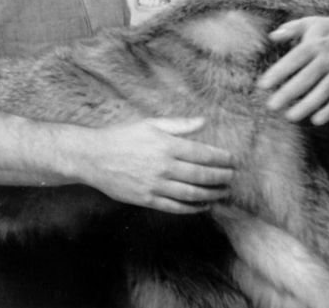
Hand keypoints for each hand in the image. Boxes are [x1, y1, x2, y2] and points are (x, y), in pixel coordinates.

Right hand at [81, 117, 235, 213]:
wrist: (94, 157)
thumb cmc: (123, 136)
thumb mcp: (151, 124)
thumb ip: (179, 125)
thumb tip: (204, 121)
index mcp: (167, 145)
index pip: (203, 154)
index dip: (222, 158)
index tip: (233, 160)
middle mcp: (164, 167)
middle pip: (202, 175)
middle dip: (222, 177)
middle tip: (233, 177)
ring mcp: (156, 185)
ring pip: (192, 193)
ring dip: (212, 194)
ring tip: (224, 192)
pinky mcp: (148, 200)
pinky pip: (176, 207)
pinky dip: (194, 208)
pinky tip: (204, 205)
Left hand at [257, 8, 328, 124]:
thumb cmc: (326, 28)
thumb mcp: (308, 23)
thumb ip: (289, 29)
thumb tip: (272, 36)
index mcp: (314, 44)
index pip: (294, 60)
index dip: (279, 72)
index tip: (263, 85)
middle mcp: (327, 59)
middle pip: (307, 79)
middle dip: (289, 93)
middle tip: (271, 106)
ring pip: (323, 92)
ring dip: (307, 105)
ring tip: (289, 116)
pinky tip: (316, 120)